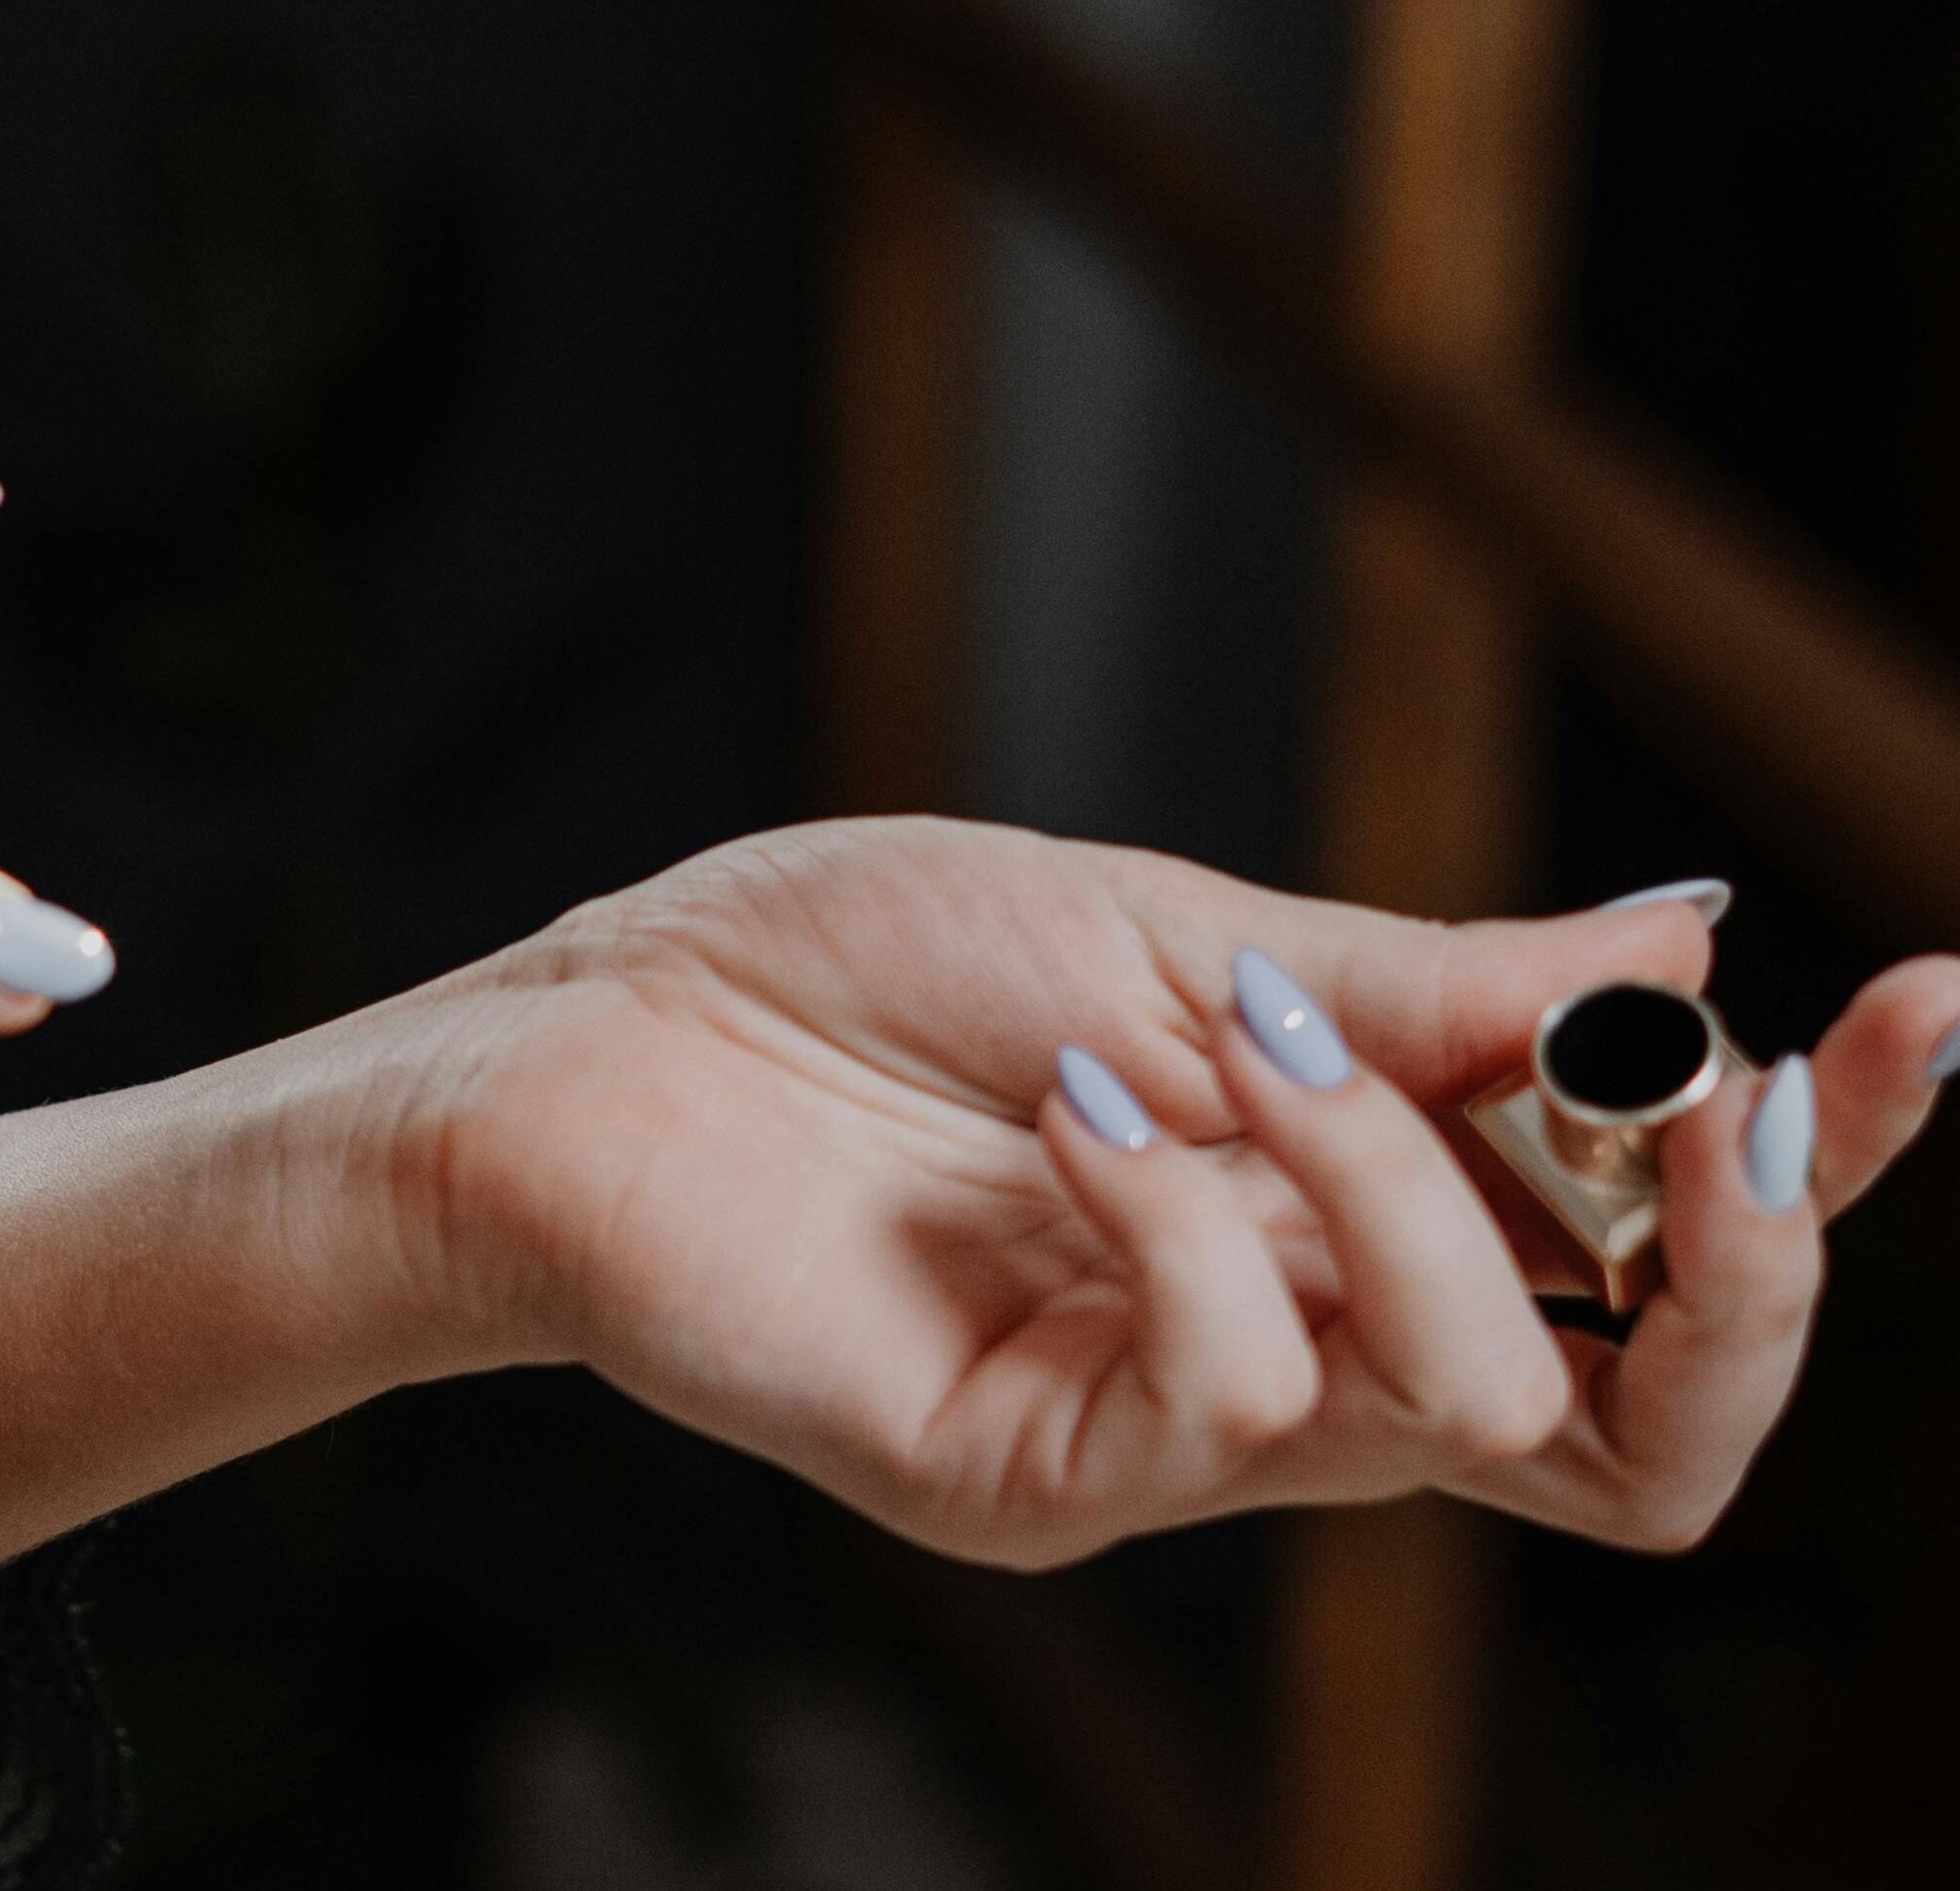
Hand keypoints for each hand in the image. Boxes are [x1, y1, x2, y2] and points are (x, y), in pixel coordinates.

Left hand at [394, 817, 1959, 1566]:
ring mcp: (1174, 1434)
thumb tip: (1698, 939)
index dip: (1820, 1164)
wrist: (589, 1037)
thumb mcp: (1173, 936)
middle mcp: (1297, 1344)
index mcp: (1348, 1207)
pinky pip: (1237, 1403)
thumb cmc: (845, 969)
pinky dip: (1193, 1222)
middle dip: (1749, 1269)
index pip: (1652, 1261)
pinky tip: (1080, 1108)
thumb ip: (1430, 990)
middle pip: (1646, 1434)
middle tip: (1717, 1097)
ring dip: (1400, 1187)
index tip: (1928, 1003)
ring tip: (1233, 1038)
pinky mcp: (1043, 1480)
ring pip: (1479, 1413)